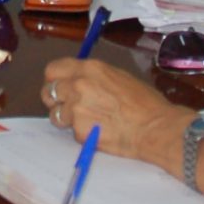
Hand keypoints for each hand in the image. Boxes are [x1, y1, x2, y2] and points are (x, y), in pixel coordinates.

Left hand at [41, 58, 193, 173]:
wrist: (155, 128)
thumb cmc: (146, 103)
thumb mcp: (120, 77)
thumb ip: (95, 77)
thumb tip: (82, 82)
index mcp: (90, 68)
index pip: (53, 70)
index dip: (54, 80)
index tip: (58, 87)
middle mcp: (78, 85)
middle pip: (48, 91)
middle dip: (55, 100)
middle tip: (67, 107)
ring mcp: (77, 108)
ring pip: (56, 114)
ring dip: (66, 119)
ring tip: (86, 122)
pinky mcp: (79, 131)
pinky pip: (72, 132)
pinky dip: (82, 134)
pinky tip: (99, 133)